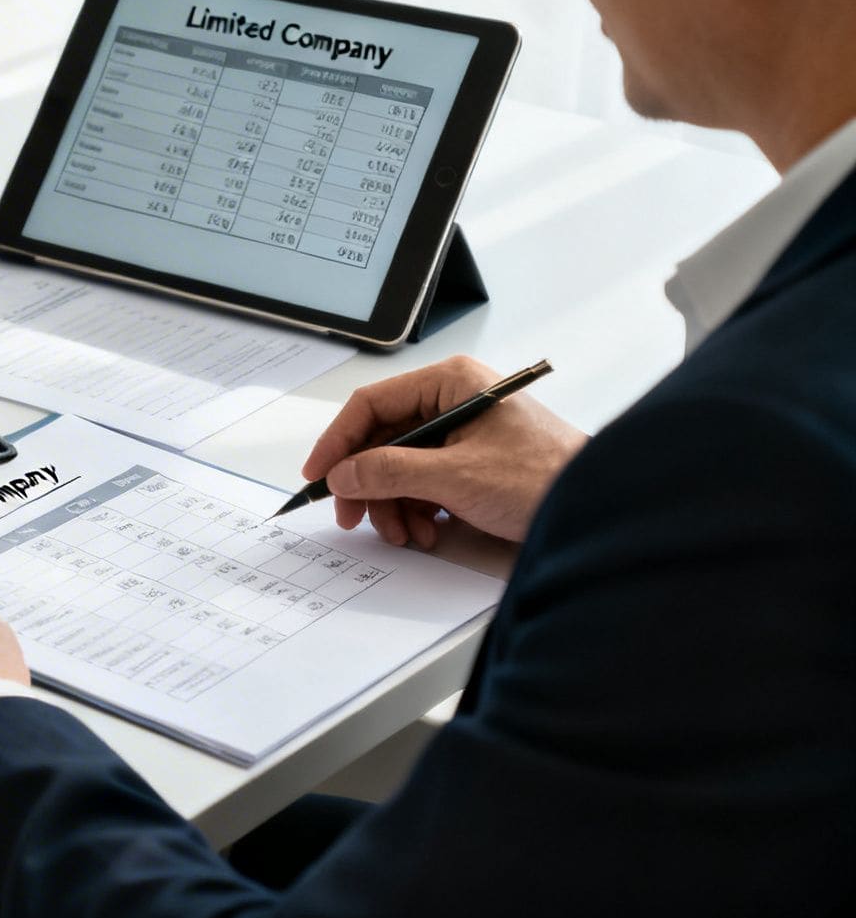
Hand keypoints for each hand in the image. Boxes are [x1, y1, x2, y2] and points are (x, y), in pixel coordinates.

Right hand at [302, 355, 587, 546]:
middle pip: (383, 439)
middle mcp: (454, 400)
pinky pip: (424, 482)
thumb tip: (342, 474)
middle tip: (353, 518)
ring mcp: (463, 432)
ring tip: (405, 533)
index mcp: (450, 383)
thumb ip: (390, 472)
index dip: (338, 442)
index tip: (318, 476)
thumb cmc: (544, 479)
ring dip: (393, 504)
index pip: (372, 405)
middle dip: (367, 484)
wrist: (598, 509)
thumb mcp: (455, 477)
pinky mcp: (472, 462)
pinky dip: (417, 510)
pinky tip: (427, 532)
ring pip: (399, 466)